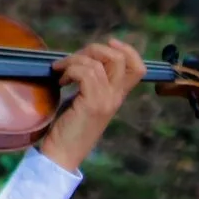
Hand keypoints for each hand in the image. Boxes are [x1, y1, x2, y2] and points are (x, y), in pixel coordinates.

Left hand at [36, 39, 147, 170]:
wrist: (61, 155)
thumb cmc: (67, 128)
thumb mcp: (84, 100)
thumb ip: (91, 82)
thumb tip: (83, 57)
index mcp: (117, 96)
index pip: (138, 68)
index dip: (127, 49)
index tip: (108, 43)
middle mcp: (116, 98)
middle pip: (119, 58)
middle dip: (93, 49)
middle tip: (71, 60)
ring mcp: (106, 101)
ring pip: (97, 63)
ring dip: (73, 60)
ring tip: (60, 71)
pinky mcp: (92, 104)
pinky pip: (85, 73)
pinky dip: (69, 70)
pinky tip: (61, 81)